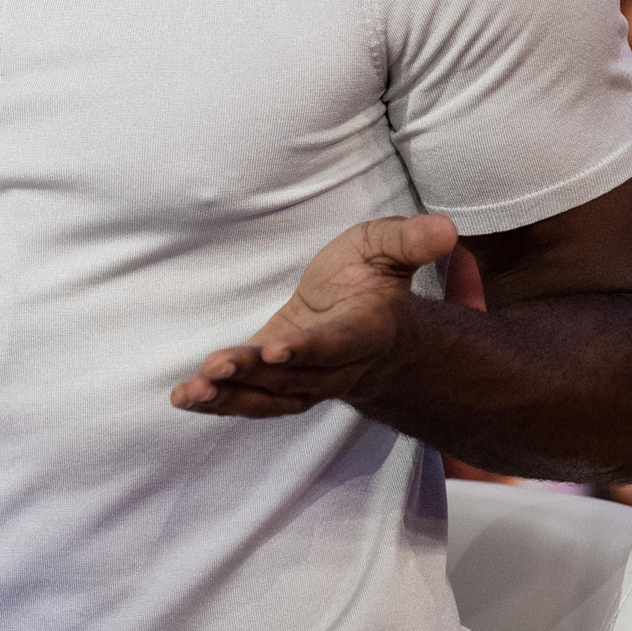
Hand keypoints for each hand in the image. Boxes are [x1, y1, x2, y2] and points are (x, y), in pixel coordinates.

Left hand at [170, 214, 457, 419]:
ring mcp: (307, 380)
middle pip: (296, 376)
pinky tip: (185, 398)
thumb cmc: (372, 279)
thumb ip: (410, 240)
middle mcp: (337, 365)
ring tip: (191, 392)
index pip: (337, 344)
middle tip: (216, 367)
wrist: (370, 321)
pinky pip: (253, 400)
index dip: (309, 349)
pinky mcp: (280, 383)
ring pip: (271, 396)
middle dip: (255, 374)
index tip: (277, 349)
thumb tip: (446, 228)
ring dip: (230, 396)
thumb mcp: (388, 247)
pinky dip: (220, 402)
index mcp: (365, 330)